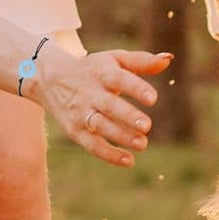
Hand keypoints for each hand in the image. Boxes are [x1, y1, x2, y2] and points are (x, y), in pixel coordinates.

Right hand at [31, 47, 173, 165]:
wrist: (51, 78)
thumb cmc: (94, 68)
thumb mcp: (115, 59)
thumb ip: (142, 61)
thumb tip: (168, 59)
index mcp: (102, 73)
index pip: (120, 79)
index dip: (136, 88)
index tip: (153, 99)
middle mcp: (90, 93)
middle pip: (109, 105)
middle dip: (127, 116)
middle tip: (147, 126)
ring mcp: (81, 113)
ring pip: (100, 126)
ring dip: (120, 136)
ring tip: (143, 144)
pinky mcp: (75, 130)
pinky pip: (91, 145)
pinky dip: (108, 154)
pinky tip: (129, 160)